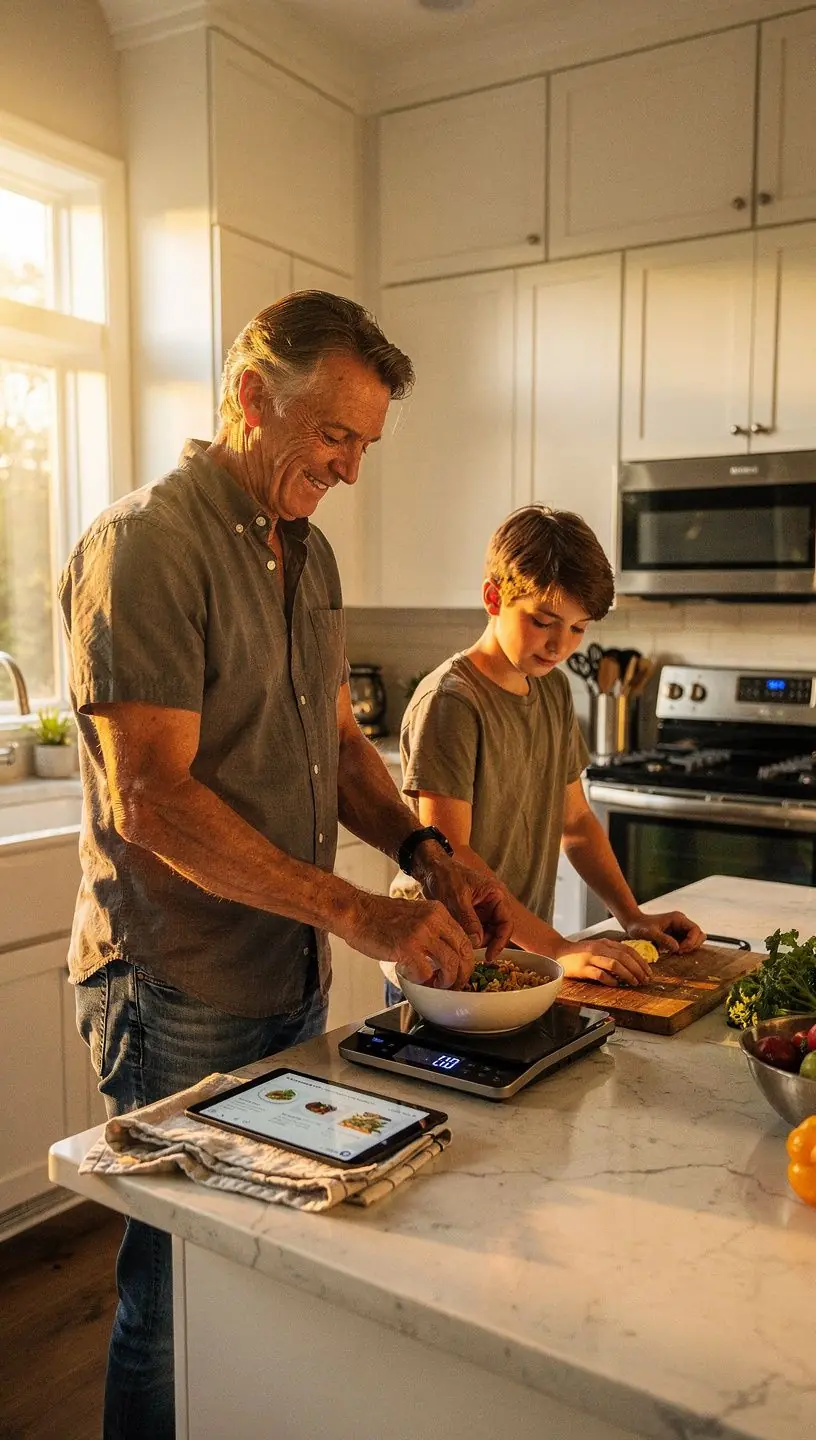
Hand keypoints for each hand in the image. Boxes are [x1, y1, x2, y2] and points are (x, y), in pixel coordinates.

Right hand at [342, 891, 474, 988]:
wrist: (356, 912)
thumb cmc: (379, 916)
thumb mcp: (415, 914)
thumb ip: (432, 929)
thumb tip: (445, 953)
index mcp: (438, 911)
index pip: (465, 939)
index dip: (467, 960)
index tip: (461, 971)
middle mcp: (433, 920)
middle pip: (463, 952)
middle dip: (462, 974)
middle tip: (454, 984)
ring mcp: (421, 933)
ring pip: (450, 964)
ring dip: (446, 981)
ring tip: (436, 985)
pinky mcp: (406, 947)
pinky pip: (425, 972)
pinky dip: (423, 981)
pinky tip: (414, 977)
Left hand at [413, 845, 513, 961]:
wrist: (431, 869)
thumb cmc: (446, 876)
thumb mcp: (457, 898)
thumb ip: (468, 920)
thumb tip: (478, 942)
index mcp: (496, 895)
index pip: (506, 923)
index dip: (500, 941)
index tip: (490, 956)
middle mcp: (492, 904)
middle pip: (496, 931)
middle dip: (485, 942)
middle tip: (468, 948)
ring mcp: (482, 910)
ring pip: (484, 933)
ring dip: (474, 940)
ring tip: (459, 939)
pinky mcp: (471, 915)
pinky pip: (474, 931)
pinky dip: (467, 936)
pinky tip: (456, 937)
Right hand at [556, 938, 653, 987]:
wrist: (558, 952)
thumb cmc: (580, 953)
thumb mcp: (598, 948)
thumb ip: (613, 953)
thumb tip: (632, 965)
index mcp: (605, 943)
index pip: (628, 950)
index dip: (640, 961)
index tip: (648, 972)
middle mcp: (599, 948)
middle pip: (624, 957)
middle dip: (637, 969)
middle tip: (645, 980)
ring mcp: (590, 958)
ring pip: (615, 964)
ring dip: (628, 975)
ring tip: (634, 983)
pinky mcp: (582, 968)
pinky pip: (600, 974)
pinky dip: (610, 980)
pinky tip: (616, 985)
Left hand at [625, 910, 705, 954]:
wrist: (633, 925)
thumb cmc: (640, 927)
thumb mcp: (650, 933)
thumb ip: (663, 939)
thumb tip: (677, 948)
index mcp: (678, 918)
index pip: (695, 929)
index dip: (691, 941)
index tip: (680, 949)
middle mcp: (681, 923)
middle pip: (699, 934)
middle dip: (692, 945)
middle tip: (678, 952)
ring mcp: (680, 929)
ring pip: (695, 940)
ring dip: (689, 948)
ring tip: (676, 952)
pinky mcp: (676, 936)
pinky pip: (687, 943)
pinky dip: (684, 949)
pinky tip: (673, 952)